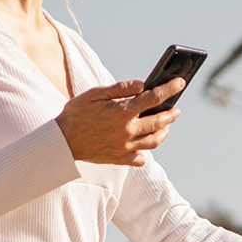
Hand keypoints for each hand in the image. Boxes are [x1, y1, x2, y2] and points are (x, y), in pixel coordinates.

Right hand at [55, 77, 184, 165]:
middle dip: (171, 113)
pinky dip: (146, 151)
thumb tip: (142, 84)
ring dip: (164, 132)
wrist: (62, 141)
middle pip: (159, 122)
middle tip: (176, 108)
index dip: (169, 88)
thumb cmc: (76, 113)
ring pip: (154, 141)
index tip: (180, 83)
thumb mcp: (96, 94)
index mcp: (123, 112)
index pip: (154, 98)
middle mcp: (128, 131)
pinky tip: (145, 144)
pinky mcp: (120, 158)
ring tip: (166, 125)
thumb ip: (121, 88)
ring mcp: (125, 147)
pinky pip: (140, 158)